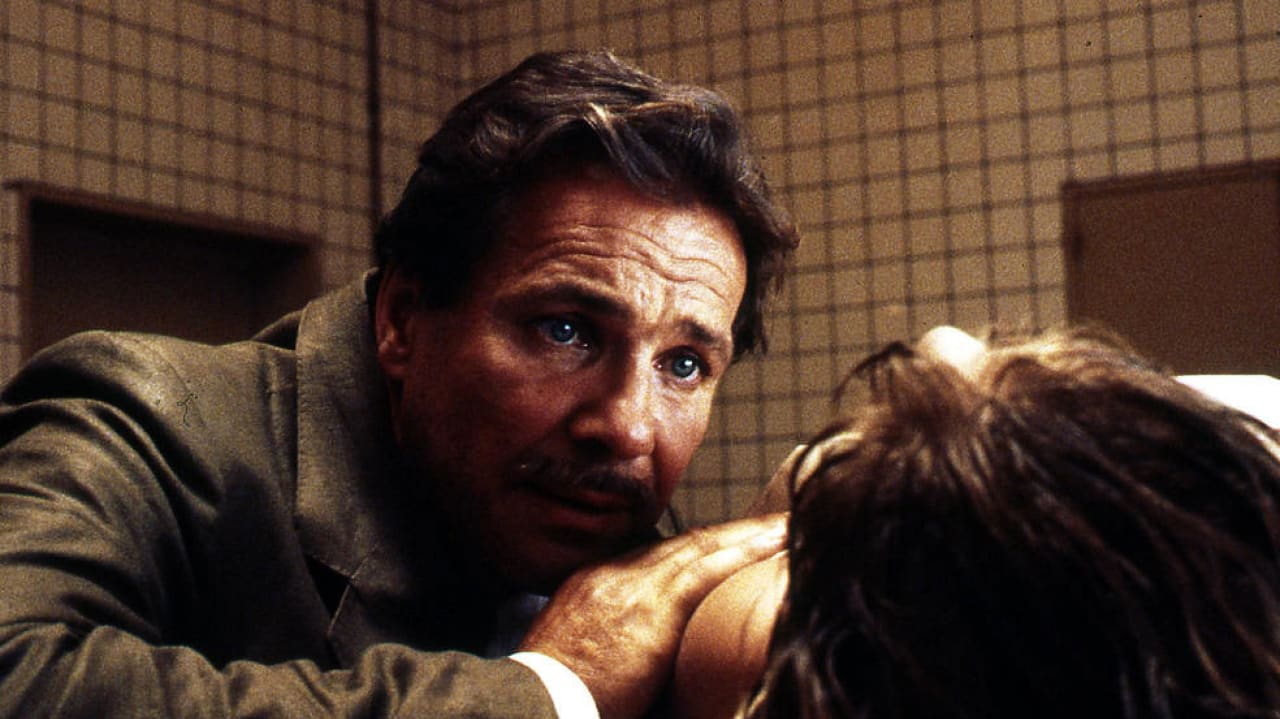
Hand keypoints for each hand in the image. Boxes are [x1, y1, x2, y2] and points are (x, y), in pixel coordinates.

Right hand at [517, 513, 786, 718]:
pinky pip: (711, 568)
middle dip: (729, 533)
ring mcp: (634, 585)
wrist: (537, 701)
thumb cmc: (554, 695)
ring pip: (705, 546)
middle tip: (770, 522)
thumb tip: (631, 656)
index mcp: (594, 584)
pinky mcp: (654, 605)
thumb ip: (605, 641)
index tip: (724, 544)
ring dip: (750, 534)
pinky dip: (748, 550)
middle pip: (685, 544)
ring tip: (786, 524)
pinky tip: (778, 542)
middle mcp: (615, 573)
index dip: (696, 548)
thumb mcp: (574, 655)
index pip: (656, 556)